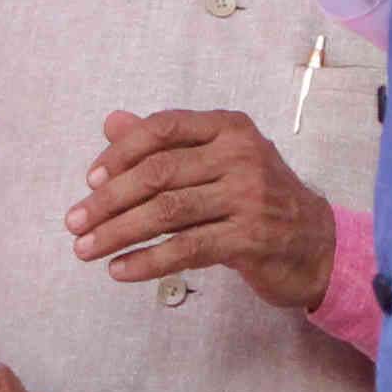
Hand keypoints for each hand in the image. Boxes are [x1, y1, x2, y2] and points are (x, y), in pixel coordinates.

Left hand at [67, 109, 337, 310]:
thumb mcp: (217, 161)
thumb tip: (112, 122)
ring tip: (86, 250)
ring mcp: (248, 196)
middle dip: (108, 200)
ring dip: (118, 232)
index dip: (119, 154)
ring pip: (166, 212)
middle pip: (158, 173)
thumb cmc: (258, 199)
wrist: (317, 244)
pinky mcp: (250, 238)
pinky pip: (185, 248)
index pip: (162, 129)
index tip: (90, 181)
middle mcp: (240, 155)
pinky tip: (120, 270)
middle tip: (75, 223)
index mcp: (229, 128)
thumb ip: (167, 142)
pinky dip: (147, 261)